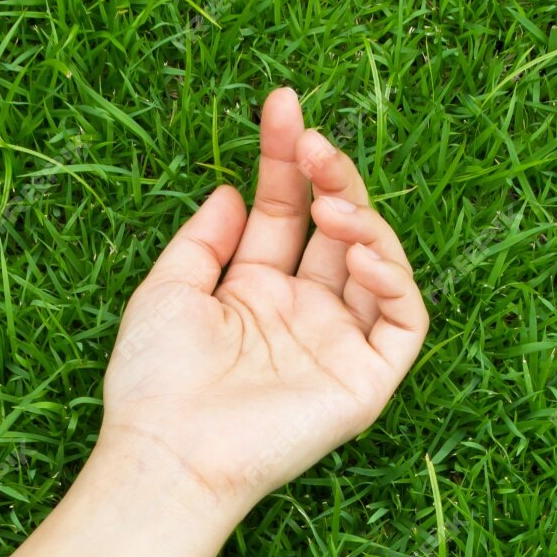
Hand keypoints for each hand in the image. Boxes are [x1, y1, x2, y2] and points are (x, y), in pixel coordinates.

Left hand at [98, 87, 430, 518]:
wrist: (166, 452)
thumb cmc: (153, 382)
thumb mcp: (166, 289)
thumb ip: (203, 239)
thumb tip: (232, 189)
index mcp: (256, 292)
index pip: (286, 211)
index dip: (286, 158)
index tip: (282, 104)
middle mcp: (303, 314)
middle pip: (337, 228)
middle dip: (332, 176)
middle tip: (314, 141)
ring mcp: (338, 347)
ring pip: (379, 265)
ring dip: (363, 219)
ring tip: (331, 201)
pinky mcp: (365, 383)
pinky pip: (403, 322)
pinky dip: (394, 279)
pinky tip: (359, 252)